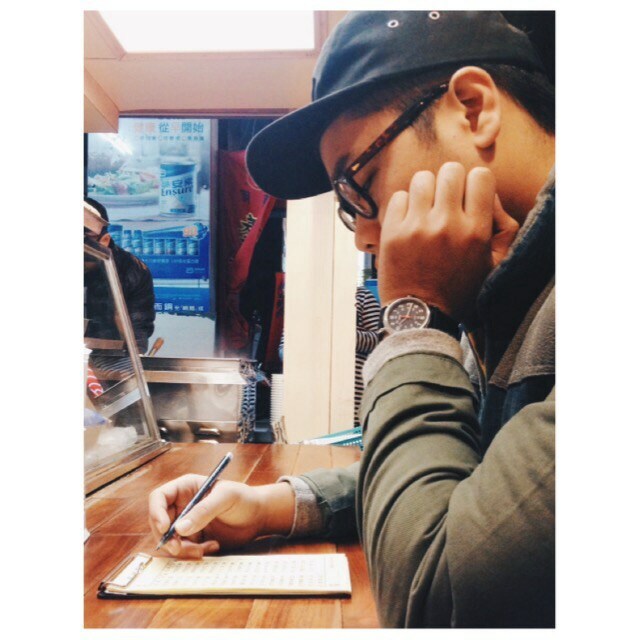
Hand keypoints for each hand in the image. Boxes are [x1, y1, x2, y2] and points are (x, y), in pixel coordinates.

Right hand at [148, 475, 294, 558]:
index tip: (166, 529)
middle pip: (159, 523)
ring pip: (169, 540)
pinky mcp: (194, 539)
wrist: (258, 516)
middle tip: (179, 549)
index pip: (159, 497)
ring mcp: (187, 523)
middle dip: (166, 538)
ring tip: (205, 549)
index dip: (156, 513)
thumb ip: (203, 511)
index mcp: (185, 488)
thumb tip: (179, 529)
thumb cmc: (243, 498)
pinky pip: (184, 550)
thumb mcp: (225, 498)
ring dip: (182, 550)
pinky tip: (214, 546)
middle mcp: (182, 505)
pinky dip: (194, 553)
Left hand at [377, 162, 519, 319]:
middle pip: (451, 171)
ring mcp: (417, 227)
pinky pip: (398, 197)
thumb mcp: (493, 265)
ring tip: (425, 209)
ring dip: (425, 191)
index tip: (469, 197)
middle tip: (446, 200)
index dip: (475, 183)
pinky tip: (408, 221)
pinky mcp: (392, 232)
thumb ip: (503, 229)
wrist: (419, 314)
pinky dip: (404, 205)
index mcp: (475, 231)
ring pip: (422, 179)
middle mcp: (447, 224)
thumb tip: (489, 196)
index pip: (481, 176)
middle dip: (450, 182)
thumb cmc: (457, 291)